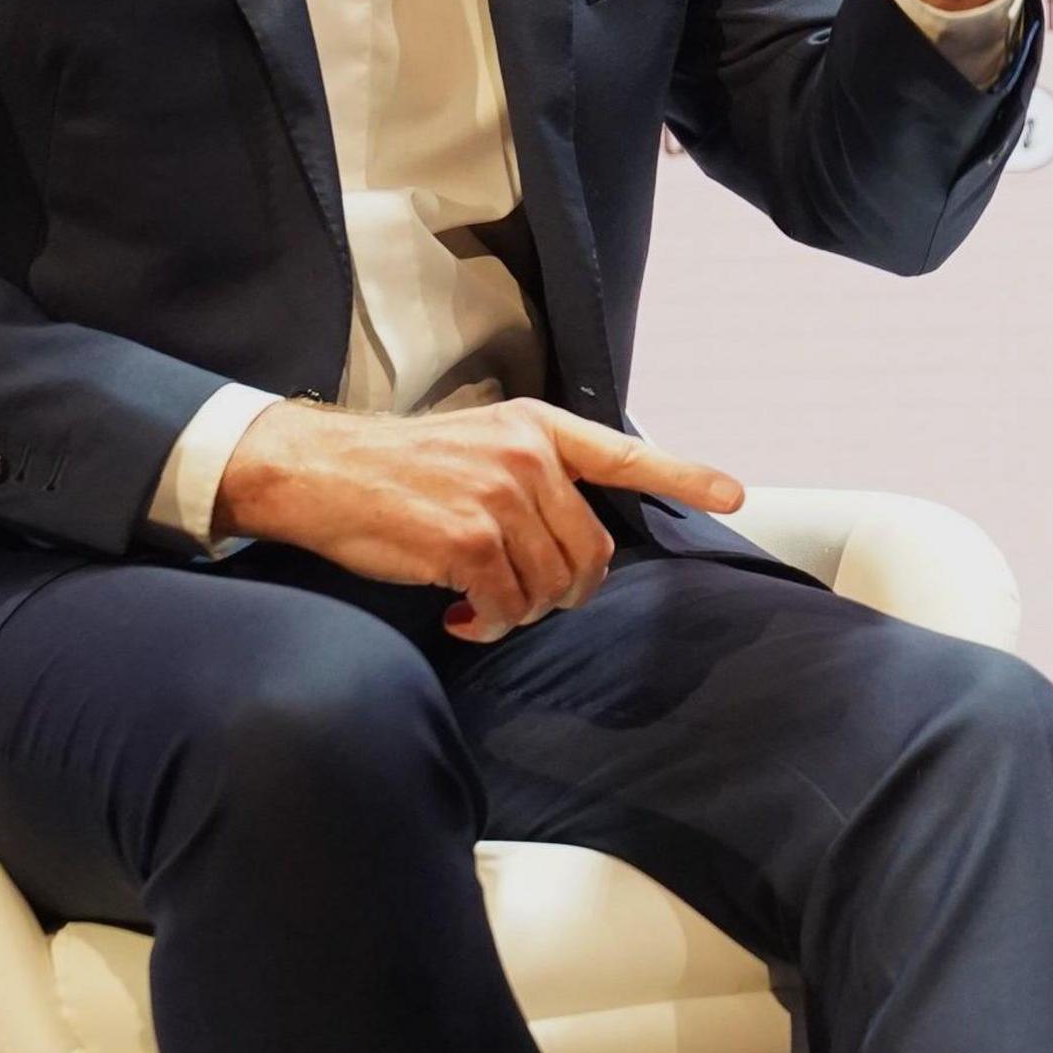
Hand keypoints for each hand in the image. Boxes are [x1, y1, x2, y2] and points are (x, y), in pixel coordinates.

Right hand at [209, 399, 747, 640]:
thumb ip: (532, 475)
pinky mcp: (468, 541)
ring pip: (551, 585)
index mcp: (536, 428)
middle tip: (522, 597)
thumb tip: (570, 541)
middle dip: (567, 589)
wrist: (319, 470)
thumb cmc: (395, 468)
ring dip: (520, 610)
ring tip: (480, 603)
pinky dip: (490, 624)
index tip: (733, 493)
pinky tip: (462, 614)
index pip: (625, 454)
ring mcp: (500, 498)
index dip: (685, 475)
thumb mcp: (478, 443)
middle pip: (592, 550)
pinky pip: (508, 606)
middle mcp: (528, 457)